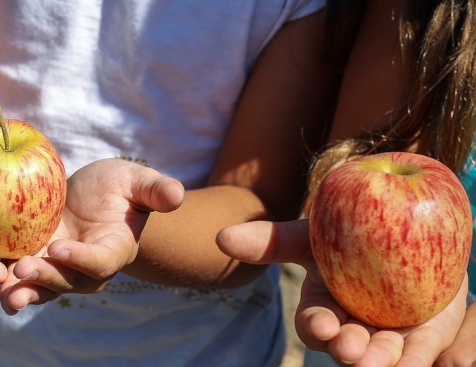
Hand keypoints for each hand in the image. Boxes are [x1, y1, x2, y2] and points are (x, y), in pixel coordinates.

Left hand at [0, 158, 184, 313]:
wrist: (92, 198)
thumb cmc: (119, 188)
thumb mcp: (137, 182)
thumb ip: (155, 190)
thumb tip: (177, 195)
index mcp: (114, 250)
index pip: (100, 261)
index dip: (82, 259)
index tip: (61, 248)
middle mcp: (86, 269)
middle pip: (67, 282)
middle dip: (46, 278)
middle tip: (23, 269)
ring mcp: (58, 269)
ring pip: (41, 287)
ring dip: (22, 290)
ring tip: (2, 290)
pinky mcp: (35, 261)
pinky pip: (20, 276)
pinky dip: (3, 278)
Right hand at [216, 219, 467, 366]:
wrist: (401, 230)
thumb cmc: (346, 233)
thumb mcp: (311, 235)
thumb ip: (270, 241)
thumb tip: (220, 237)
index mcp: (323, 309)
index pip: (314, 324)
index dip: (316, 326)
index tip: (322, 324)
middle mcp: (353, 329)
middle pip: (348, 347)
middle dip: (348, 351)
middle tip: (353, 349)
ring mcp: (388, 337)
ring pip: (384, 357)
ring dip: (381, 363)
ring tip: (382, 361)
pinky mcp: (425, 338)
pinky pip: (424, 354)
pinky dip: (421, 360)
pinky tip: (423, 360)